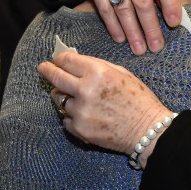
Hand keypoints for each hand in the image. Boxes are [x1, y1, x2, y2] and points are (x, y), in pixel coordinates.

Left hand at [39, 51, 169, 163]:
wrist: (147, 130)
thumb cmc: (138, 100)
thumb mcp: (121, 73)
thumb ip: (96, 66)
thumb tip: (74, 63)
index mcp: (97, 72)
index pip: (66, 61)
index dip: (59, 59)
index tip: (56, 60)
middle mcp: (85, 90)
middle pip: (55, 77)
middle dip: (47, 71)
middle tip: (43, 68)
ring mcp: (80, 111)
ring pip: (59, 100)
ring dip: (64, 97)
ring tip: (78, 99)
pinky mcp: (79, 129)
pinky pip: (66, 118)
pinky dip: (72, 116)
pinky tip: (87, 115)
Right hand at [83, 0, 179, 54]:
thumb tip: (174, 22)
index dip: (170, 4)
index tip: (174, 24)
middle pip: (143, 2)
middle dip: (151, 27)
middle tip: (156, 47)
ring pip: (124, 9)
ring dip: (133, 33)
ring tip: (139, 49)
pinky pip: (106, 10)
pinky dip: (114, 27)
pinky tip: (121, 39)